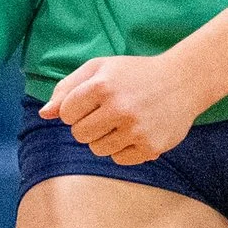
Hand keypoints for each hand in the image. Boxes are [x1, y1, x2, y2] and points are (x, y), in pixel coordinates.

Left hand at [38, 53, 212, 166]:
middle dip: (88, 125)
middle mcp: (119, 108)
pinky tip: (135, 131)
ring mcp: (136, 130)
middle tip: (107, 112)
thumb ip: (67, 88)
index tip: (90, 102)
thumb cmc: (134, 74)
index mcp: (103, 85)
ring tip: (122, 121)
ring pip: (97, 149)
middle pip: (79, 135)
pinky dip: (123, 149)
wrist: (183, 81)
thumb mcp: (99, 68)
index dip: (74, 110)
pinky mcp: (151, 147)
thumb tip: (44, 114)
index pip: (66, 114)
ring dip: (104, 138)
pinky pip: (119, 159)